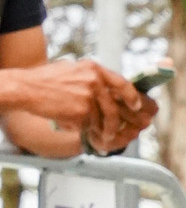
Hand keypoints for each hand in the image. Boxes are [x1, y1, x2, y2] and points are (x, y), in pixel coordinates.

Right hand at [0, 59, 155, 149]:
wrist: (26, 88)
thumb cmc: (45, 80)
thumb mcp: (72, 70)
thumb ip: (90, 78)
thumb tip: (106, 91)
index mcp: (94, 69)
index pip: (122, 83)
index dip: (131, 96)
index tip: (137, 105)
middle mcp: (94, 81)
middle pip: (115, 106)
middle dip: (119, 122)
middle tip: (119, 130)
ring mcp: (88, 97)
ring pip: (103, 119)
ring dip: (105, 131)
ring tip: (105, 138)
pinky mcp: (80, 112)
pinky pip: (89, 126)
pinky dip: (89, 133)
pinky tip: (86, 136)